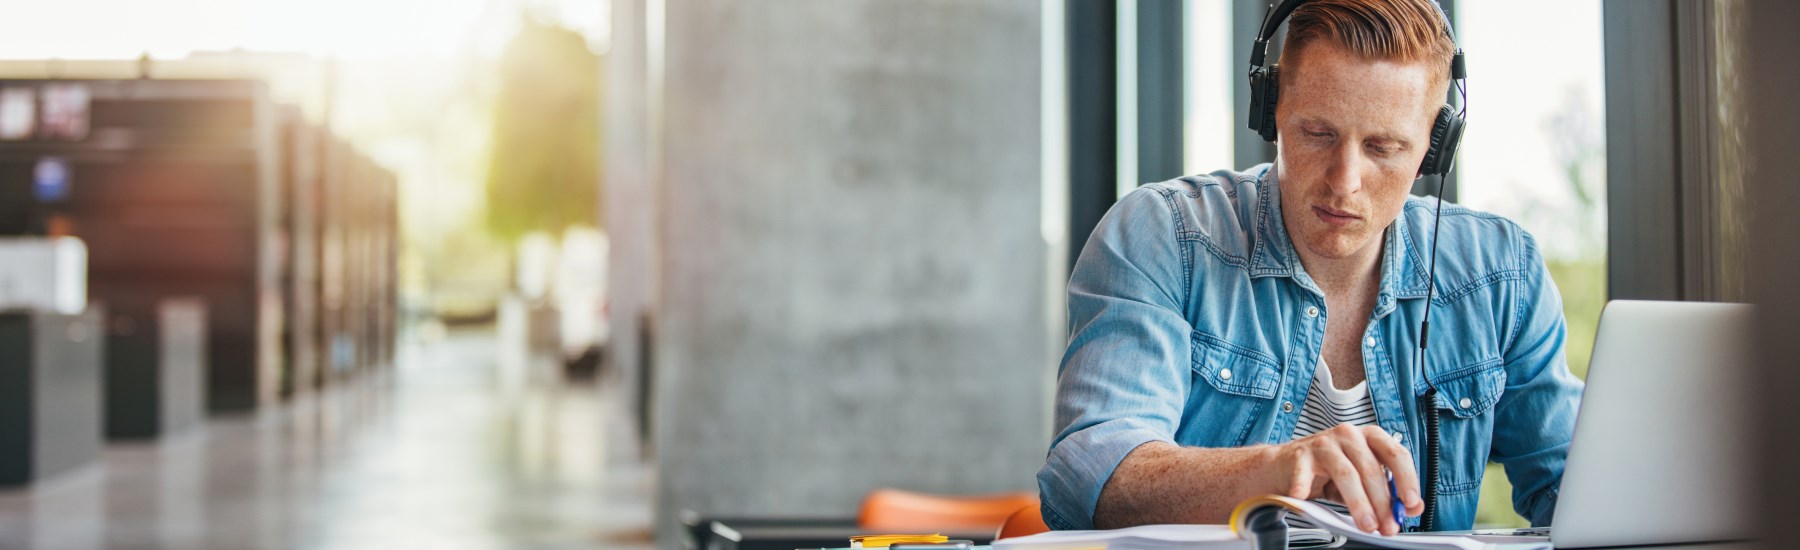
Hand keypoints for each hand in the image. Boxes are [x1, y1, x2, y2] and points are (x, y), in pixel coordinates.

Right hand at [1265, 424, 1424, 534]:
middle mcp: (1349, 435)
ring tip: (1366, 524)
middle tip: (1387, 525)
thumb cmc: (1325, 471)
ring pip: (1347, 474)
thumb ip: (1385, 490)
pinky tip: (1303, 498)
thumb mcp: (1360, 479)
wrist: (1284, 466)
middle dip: (1383, 502)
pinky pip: (1305, 473)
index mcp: (1369, 437)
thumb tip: (1410, 508)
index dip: (1407, 480)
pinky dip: (1304, 487)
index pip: (1396, 454)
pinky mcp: (1300, 455)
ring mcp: (1324, 444)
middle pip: (1372, 469)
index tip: (1411, 503)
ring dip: (1359, 503)